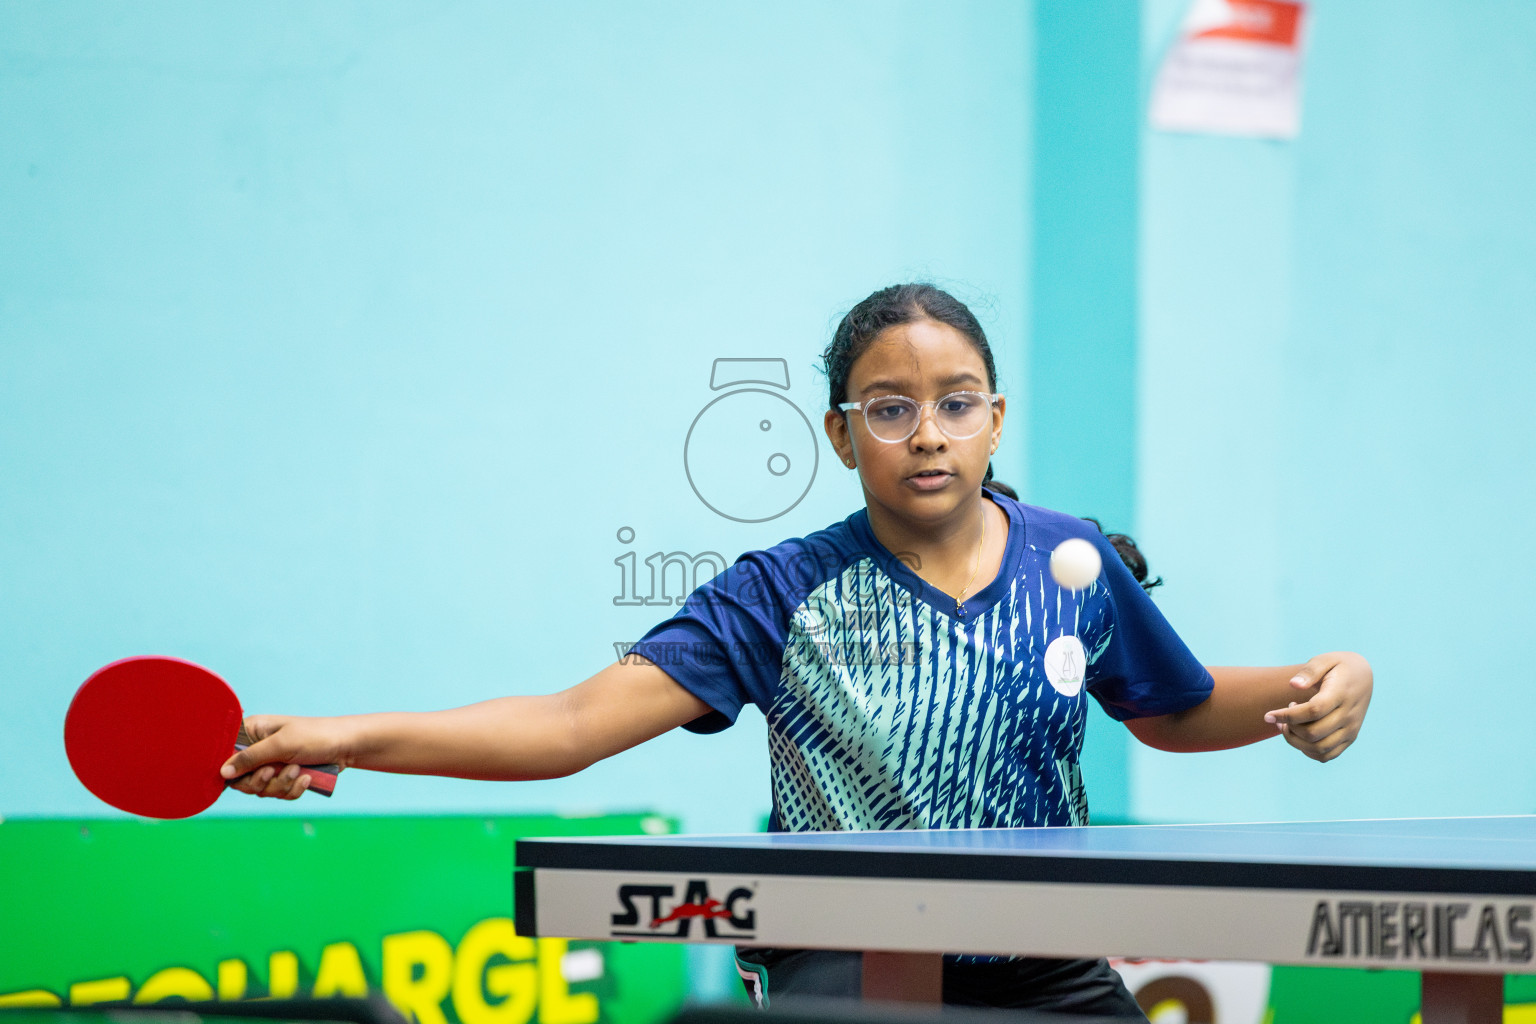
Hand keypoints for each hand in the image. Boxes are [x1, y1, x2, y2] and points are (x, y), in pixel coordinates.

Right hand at [221, 715, 350, 799]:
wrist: (347, 747)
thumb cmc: (315, 737)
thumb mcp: (280, 745)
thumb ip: (250, 758)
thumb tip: (222, 773)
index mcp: (252, 732)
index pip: (227, 755)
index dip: (235, 769)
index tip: (254, 769)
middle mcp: (258, 749)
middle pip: (241, 780)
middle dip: (262, 781)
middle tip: (276, 771)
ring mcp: (272, 764)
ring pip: (261, 790)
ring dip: (281, 785)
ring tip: (298, 770)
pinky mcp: (285, 777)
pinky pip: (278, 794)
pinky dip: (292, 790)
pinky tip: (307, 778)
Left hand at [1264, 652, 1372, 762]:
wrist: (1363, 676)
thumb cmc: (1338, 666)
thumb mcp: (1325, 659)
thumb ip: (1309, 671)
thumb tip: (1293, 685)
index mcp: (1341, 694)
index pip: (1313, 711)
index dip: (1287, 716)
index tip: (1267, 715)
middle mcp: (1349, 715)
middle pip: (1313, 733)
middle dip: (1289, 728)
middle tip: (1282, 715)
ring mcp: (1351, 730)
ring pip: (1319, 749)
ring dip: (1295, 741)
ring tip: (1287, 726)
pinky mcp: (1350, 738)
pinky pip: (1327, 755)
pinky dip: (1307, 751)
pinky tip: (1299, 736)